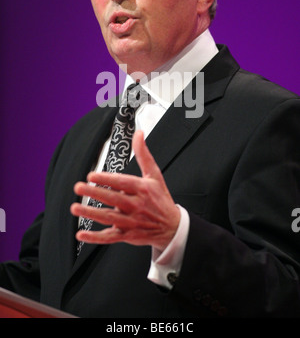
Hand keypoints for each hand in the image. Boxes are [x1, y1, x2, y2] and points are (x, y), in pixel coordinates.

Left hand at [70, 130, 180, 250]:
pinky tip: (81, 234)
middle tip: (79, 187)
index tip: (91, 175)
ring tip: (75, 208)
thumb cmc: (160, 198)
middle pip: (113, 199)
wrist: (172, 227)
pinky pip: (109, 237)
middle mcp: (137, 205)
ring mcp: (132, 222)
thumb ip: (143, 154)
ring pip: (109, 218)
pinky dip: (95, 237)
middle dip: (94, 193)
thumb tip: (138, 134)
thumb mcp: (155, 174)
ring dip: (91, 214)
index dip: (106, 179)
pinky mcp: (128, 235)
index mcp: (142, 189)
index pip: (122, 182)